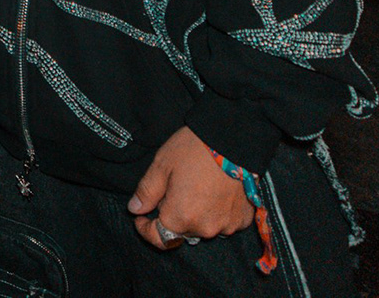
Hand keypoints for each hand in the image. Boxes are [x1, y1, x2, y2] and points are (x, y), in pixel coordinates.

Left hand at [127, 126, 254, 250]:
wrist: (235, 140)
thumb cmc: (195, 149)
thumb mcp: (162, 165)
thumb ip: (147, 191)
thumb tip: (135, 209)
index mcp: (181, 217)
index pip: (159, 238)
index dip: (145, 229)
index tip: (141, 217)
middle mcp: (205, 228)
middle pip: (181, 230)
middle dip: (172, 215)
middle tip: (172, 189)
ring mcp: (227, 225)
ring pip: (202, 226)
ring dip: (195, 214)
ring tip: (195, 187)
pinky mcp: (243, 219)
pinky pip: (223, 221)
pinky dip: (216, 212)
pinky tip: (215, 192)